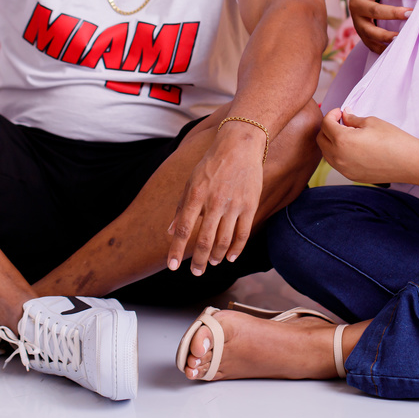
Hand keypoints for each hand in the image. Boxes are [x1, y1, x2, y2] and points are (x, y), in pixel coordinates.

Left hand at [166, 121, 265, 275]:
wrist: (240, 145)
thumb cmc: (212, 163)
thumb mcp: (191, 181)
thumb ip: (181, 207)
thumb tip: (169, 231)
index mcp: (196, 195)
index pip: (182, 229)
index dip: (176, 249)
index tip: (171, 266)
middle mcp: (214, 201)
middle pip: (204, 240)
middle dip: (198, 261)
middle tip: (196, 273)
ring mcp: (234, 204)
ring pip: (224, 240)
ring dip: (216, 257)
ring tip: (211, 264)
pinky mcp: (250, 205)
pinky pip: (243, 234)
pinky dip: (236, 249)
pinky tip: (229, 258)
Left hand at [317, 109, 418, 193]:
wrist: (409, 162)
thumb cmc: (393, 140)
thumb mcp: (371, 122)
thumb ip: (353, 119)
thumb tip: (345, 116)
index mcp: (342, 140)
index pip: (326, 124)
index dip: (332, 114)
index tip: (340, 112)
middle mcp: (339, 157)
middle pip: (321, 139)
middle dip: (327, 128)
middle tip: (340, 121)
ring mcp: (344, 169)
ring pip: (327, 153)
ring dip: (331, 142)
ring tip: (346, 134)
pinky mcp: (352, 176)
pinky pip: (337, 163)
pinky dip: (338, 153)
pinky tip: (351, 147)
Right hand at [347, 0, 418, 54]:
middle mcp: (355, 3)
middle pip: (375, 10)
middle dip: (394, 13)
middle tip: (412, 13)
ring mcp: (356, 20)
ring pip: (369, 30)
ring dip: (385, 35)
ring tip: (400, 36)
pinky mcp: (359, 33)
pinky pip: (369, 43)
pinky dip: (380, 48)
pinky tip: (394, 48)